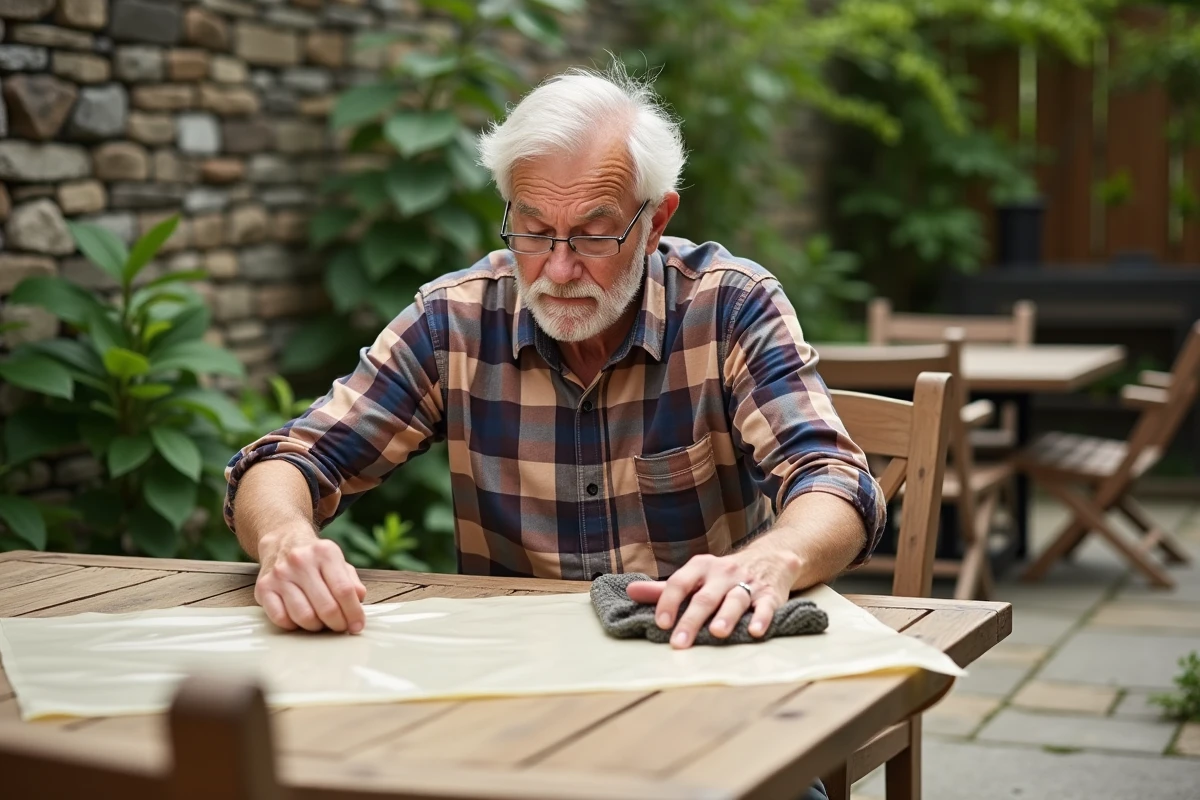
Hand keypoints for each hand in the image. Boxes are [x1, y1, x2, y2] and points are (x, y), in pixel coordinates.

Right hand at [255, 532, 366, 633]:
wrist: (282, 541)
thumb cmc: (315, 559)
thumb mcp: (338, 562)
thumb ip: (352, 582)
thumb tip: (359, 601)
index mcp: (325, 552)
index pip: (344, 590)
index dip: (354, 613)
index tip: (357, 626)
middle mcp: (300, 561)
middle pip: (326, 607)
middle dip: (338, 624)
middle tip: (341, 627)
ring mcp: (280, 574)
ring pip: (304, 616)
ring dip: (317, 627)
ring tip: (321, 623)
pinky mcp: (263, 587)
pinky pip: (281, 619)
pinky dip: (294, 626)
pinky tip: (300, 619)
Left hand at [625, 549, 802, 648]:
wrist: (770, 558)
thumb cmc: (723, 575)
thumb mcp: (695, 576)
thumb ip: (664, 589)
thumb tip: (630, 592)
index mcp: (701, 568)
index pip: (680, 582)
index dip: (668, 602)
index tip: (660, 623)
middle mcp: (723, 574)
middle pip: (705, 597)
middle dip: (692, 620)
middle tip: (679, 642)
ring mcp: (747, 584)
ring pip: (735, 599)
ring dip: (726, 616)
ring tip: (717, 634)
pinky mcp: (769, 595)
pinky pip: (765, 606)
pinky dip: (761, 618)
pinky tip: (755, 631)